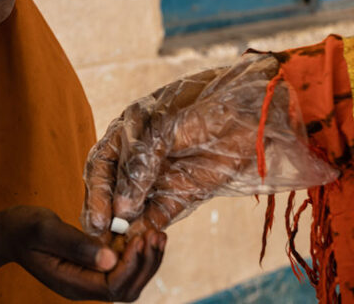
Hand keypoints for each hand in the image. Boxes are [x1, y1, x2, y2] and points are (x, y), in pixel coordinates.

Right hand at [0, 206, 165, 301]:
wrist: (9, 233)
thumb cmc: (23, 229)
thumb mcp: (46, 230)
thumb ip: (76, 244)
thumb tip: (109, 259)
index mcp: (72, 284)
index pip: (113, 287)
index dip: (131, 265)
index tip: (139, 238)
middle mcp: (84, 287)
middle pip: (127, 290)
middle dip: (146, 264)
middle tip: (156, 235)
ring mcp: (89, 279)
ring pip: (128, 281)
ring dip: (146, 260)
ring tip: (157, 234)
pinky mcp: (93, 268)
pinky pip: (122, 268)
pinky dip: (137, 253)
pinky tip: (145, 233)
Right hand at [81, 54, 337, 236]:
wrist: (256, 112)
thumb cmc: (209, 106)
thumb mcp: (168, 130)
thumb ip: (142, 163)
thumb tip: (123, 205)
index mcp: (130, 129)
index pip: (102, 163)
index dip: (97, 190)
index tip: (99, 217)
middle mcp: (140, 155)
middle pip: (113, 188)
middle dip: (106, 213)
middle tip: (103, 237)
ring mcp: (161, 174)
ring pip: (133, 205)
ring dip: (125, 225)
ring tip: (120, 246)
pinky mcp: (182, 192)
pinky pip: (159, 213)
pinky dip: (150, 227)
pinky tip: (145, 239)